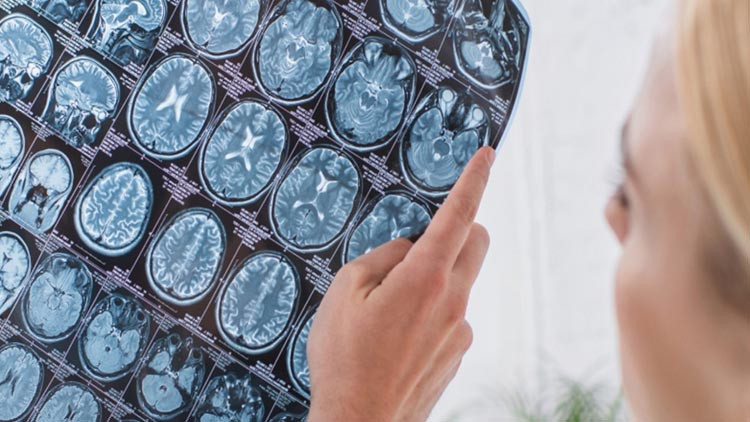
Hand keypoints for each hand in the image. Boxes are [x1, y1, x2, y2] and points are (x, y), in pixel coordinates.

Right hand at [306, 147, 494, 421]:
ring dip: (436, 278)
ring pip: (461, 283)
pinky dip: (433, 311)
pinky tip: (398, 337)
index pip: (458, 216)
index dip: (473, 180)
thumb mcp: (344, 294)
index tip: (486, 155)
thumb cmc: (343, 360)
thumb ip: (381, 259)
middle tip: (422, 242)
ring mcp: (460, 331)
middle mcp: (453, 302)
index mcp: (424, 279)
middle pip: (476, 244)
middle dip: (460, 230)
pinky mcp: (457, 355)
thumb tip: (406, 250)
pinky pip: (452, 316)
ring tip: (390, 309)